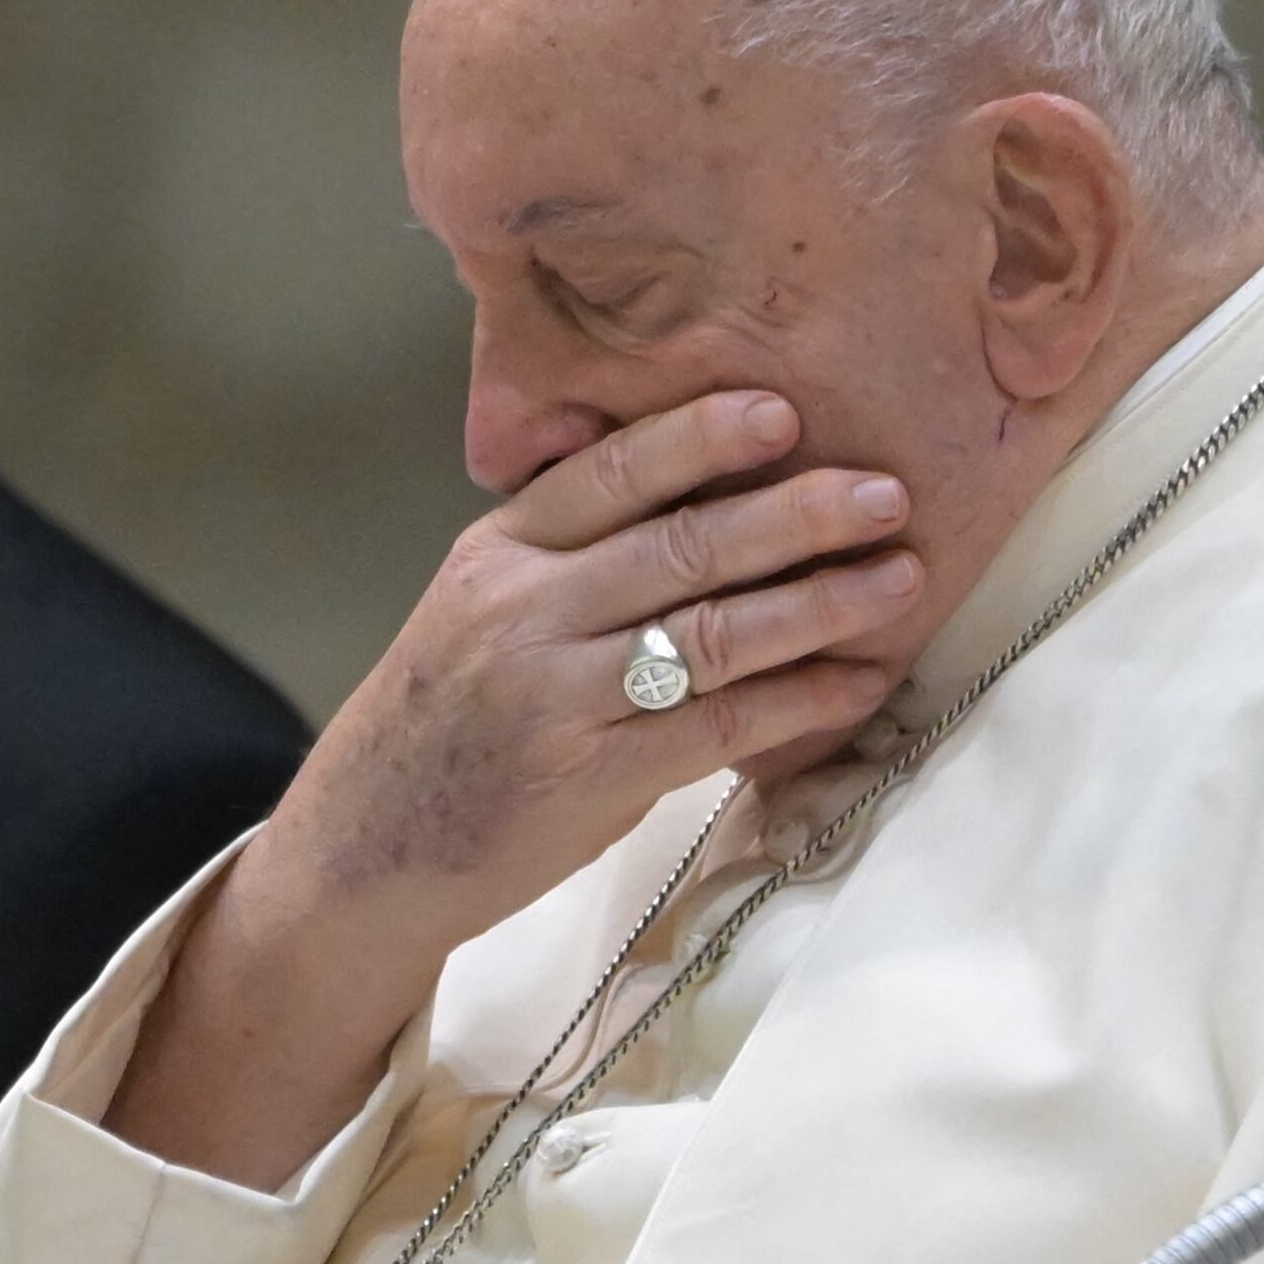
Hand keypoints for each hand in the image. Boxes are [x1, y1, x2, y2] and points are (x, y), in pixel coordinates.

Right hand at [111, 389, 920, 1184]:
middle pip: (682, 544)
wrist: (363, 852)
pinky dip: (800, 700)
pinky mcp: (587, 780)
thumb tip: (708, 496)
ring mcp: (554, 698)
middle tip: (887, 492)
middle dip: (797, 513)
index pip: (610, 473)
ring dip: (820, 601)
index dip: (701, 437)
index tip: (784, 411)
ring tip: (899, 577)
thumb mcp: (477, 611)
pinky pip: (717, 726)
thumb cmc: (444, 725)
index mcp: (497, 554)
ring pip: (713, 632)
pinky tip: (857, 680)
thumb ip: (567, 558)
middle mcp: (522, 613)